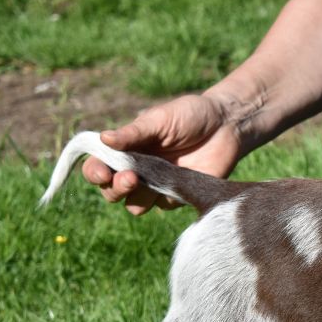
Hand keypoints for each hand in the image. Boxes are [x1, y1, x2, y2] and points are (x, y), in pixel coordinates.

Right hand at [81, 94, 243, 214]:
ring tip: (145, 182)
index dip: (95, 172)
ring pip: (134, 205)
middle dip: (114, 188)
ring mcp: (156, 185)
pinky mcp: (177, 195)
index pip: (99, 166)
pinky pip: (163, 205)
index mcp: (126, 148)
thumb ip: (133, 133)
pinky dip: (163, 197)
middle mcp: (137, 169)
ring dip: (134, 198)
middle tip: (129, 178)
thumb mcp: (160, 119)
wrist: (227, 125)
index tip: (102, 172)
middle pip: (112, 192)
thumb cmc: (190, 115)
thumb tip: (103, 139)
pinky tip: (175, 182)